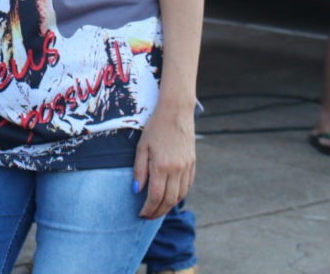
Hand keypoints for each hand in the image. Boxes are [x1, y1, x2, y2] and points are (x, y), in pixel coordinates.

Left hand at [133, 101, 195, 219]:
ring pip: (180, 195)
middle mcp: (177, 170)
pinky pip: (187, 186)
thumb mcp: (142, 147)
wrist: (176, 112)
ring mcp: (187, 167)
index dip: (148, 209)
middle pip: (169, 200)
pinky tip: (170, 196)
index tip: (141, 214)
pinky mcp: (193, 164)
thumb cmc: (155, 128)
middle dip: (158, 212)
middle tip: (148, 217)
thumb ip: (140, 170)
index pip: (156, 197)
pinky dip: (178, 195)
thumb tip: (136, 191)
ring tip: (158, 209)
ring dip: (168, 206)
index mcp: (162, 166)